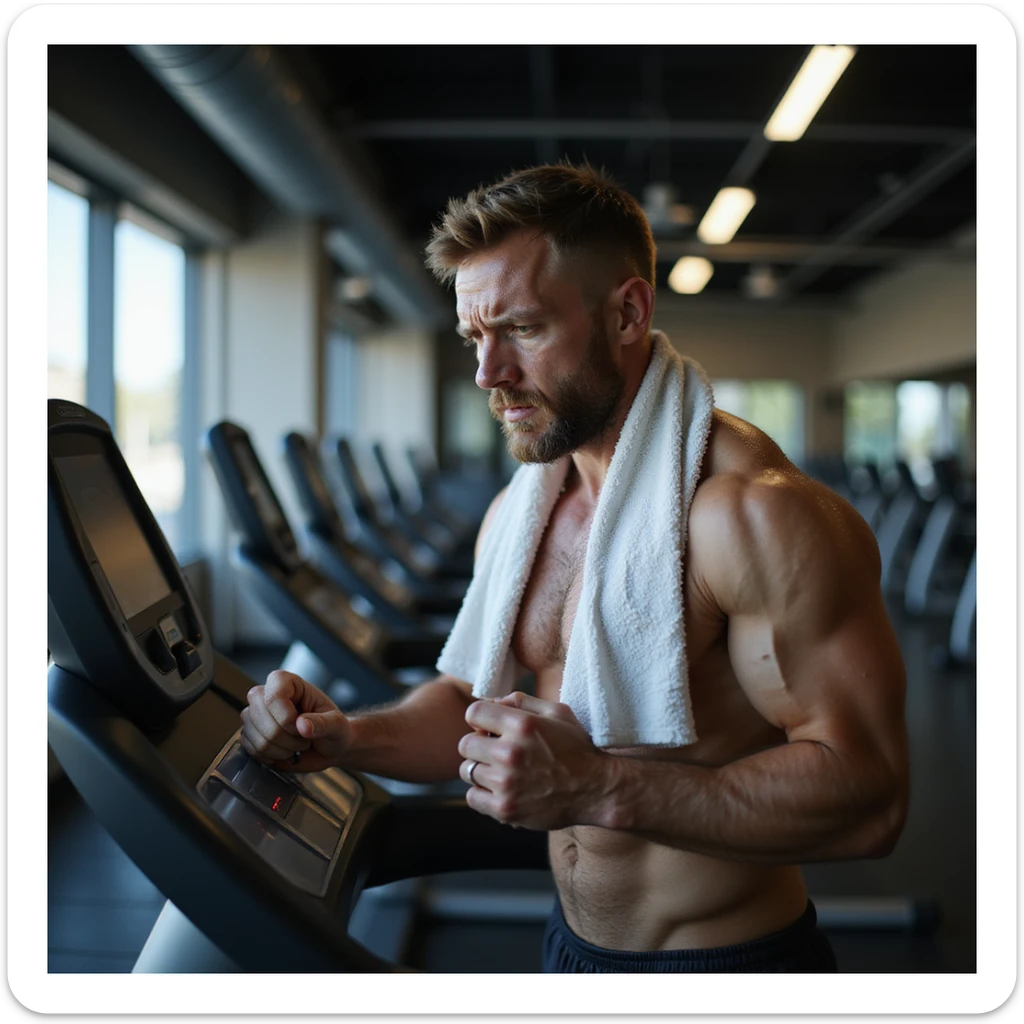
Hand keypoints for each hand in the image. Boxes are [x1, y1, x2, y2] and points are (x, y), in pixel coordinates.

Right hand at [239, 670, 352, 771]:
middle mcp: (267, 695)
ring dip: (279, 749)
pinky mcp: (252, 735)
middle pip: (257, 714)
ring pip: (253, 734)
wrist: (329, 749)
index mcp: (288, 683)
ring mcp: (257, 716)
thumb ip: (324, 723)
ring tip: (296, 746)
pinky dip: (270, 757)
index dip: (285, 717)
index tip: (302, 728)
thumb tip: (302, 725)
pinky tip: (285, 753)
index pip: (273, 695)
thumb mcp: (337, 725)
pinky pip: (250, 748)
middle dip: (283, 736)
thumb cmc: (335, 731)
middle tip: (303, 739)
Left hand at [457, 692, 609, 830]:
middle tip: (495, 751)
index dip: (480, 719)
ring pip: (467, 771)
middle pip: (465, 744)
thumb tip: (491, 701)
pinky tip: (500, 790)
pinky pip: (472, 797)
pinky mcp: (505, 809)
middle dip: (478, 745)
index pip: (474, 713)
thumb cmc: (577, 748)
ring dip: (481, 770)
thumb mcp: (557, 712)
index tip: (489, 727)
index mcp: (522, 724)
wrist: (597, 789)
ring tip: (501, 772)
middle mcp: (510, 752)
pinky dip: (482, 794)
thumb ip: (521, 701)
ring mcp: (506, 783)